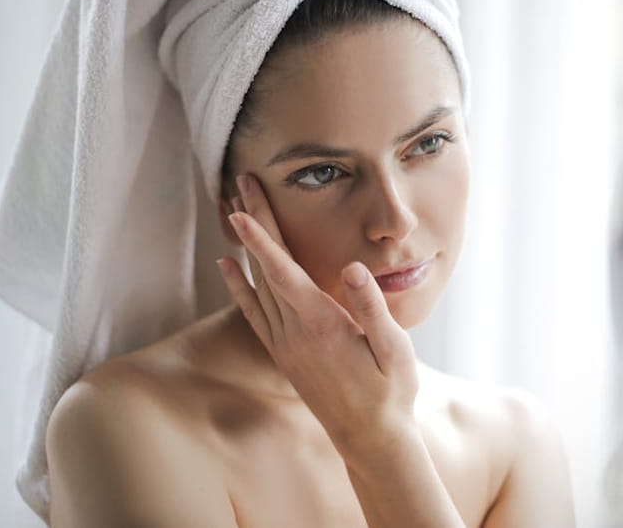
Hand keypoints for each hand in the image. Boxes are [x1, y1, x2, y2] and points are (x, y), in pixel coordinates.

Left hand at [215, 173, 419, 455]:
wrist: (370, 437)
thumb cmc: (391, 391)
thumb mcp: (395, 350)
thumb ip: (371, 307)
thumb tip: (351, 267)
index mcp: (321, 325)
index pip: (283, 273)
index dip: (262, 239)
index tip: (242, 209)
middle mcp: (294, 333)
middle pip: (265, 269)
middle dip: (252, 223)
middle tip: (241, 184)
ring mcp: (284, 344)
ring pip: (255, 286)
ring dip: (244, 246)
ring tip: (234, 209)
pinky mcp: (283, 354)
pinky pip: (253, 313)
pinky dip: (238, 286)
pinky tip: (226, 266)